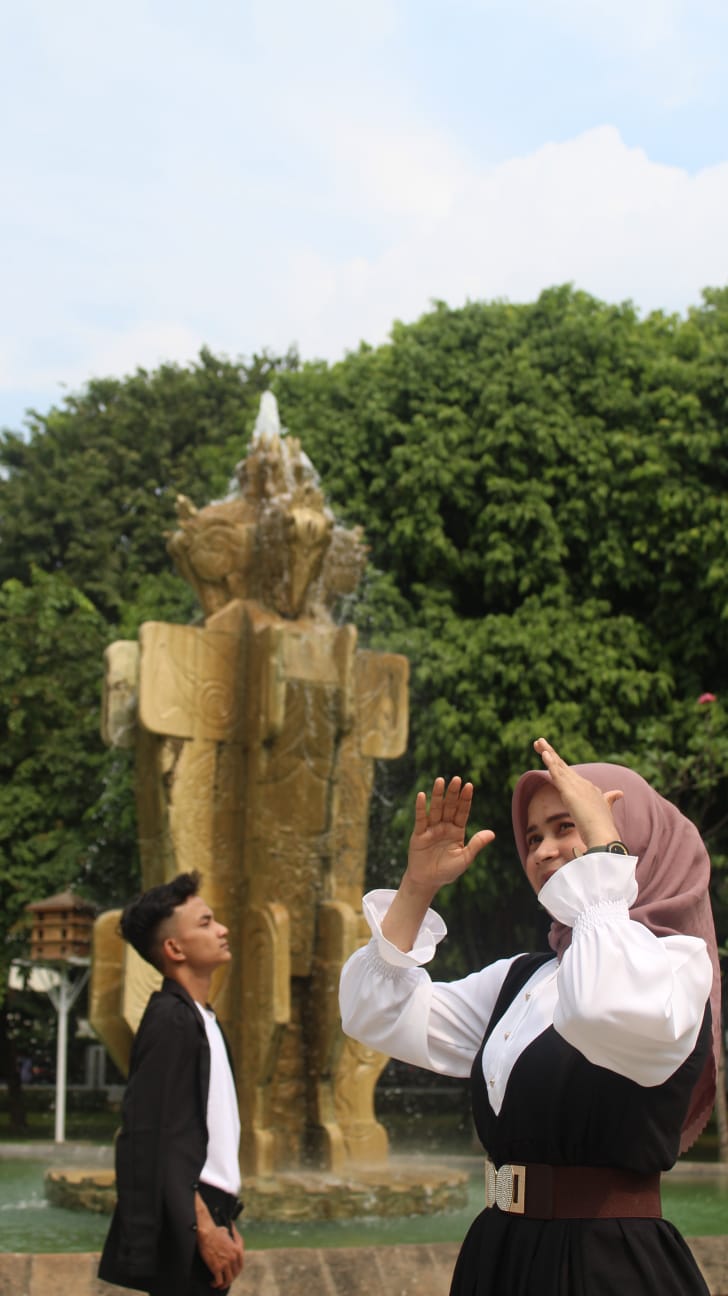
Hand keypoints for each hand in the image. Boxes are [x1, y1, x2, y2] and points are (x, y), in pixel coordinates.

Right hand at [195, 1194, 243, 1288]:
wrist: (206, 1233)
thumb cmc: (214, 1231)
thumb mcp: (227, 1232)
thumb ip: (230, 1235)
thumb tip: (228, 1231)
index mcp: (237, 1250)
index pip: (240, 1266)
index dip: (236, 1272)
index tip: (232, 1274)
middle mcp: (233, 1258)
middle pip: (235, 1274)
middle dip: (230, 1278)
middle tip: (224, 1280)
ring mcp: (226, 1263)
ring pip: (228, 1280)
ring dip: (224, 1284)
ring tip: (219, 1284)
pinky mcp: (217, 1267)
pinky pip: (219, 1281)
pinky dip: (216, 1284)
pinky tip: (212, 1283)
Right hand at [405, 776, 493, 893]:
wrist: (428, 881)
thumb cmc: (448, 871)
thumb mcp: (465, 859)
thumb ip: (476, 845)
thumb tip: (491, 833)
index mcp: (457, 830)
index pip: (462, 811)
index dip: (465, 799)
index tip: (469, 786)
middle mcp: (444, 826)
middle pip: (449, 807)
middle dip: (453, 793)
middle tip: (456, 779)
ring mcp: (432, 829)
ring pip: (435, 809)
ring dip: (437, 795)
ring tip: (440, 780)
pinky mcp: (419, 834)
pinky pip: (421, 819)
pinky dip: (421, 807)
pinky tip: (422, 796)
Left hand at [533, 738, 622, 847]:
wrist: (604, 835)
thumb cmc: (603, 827)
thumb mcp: (604, 809)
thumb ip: (609, 799)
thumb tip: (619, 793)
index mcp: (588, 788)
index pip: (569, 773)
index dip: (558, 763)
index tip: (548, 754)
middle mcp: (583, 784)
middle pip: (563, 765)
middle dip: (550, 752)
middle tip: (539, 741)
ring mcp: (576, 787)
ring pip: (559, 766)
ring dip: (548, 752)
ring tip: (538, 742)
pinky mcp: (570, 792)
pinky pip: (557, 774)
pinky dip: (550, 763)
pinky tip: (544, 753)